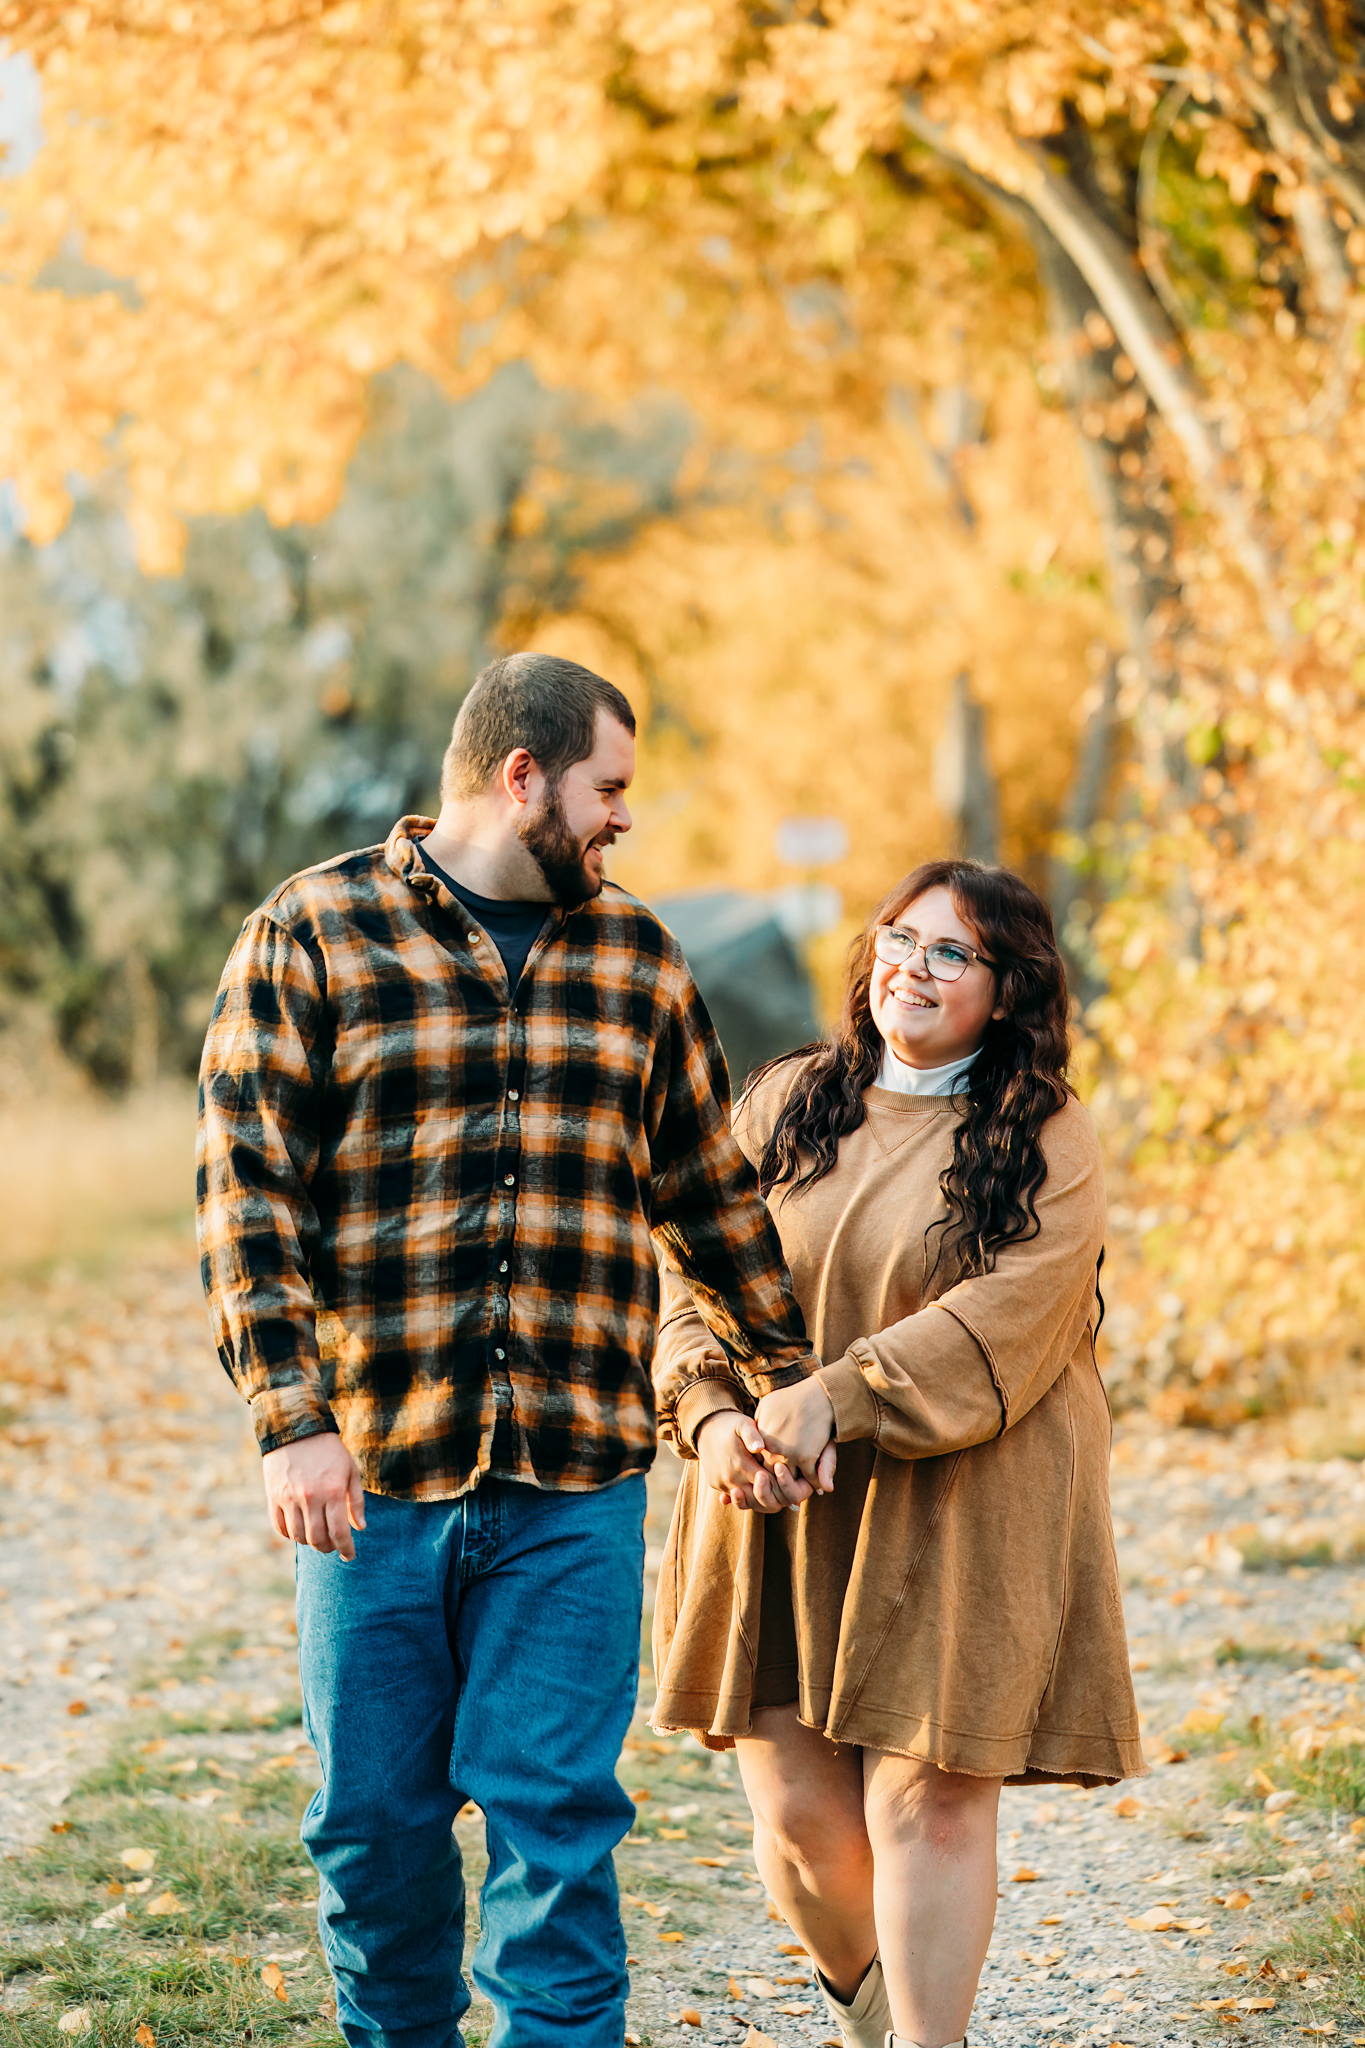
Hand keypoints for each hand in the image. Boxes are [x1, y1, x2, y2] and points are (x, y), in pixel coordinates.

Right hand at [263, 1431, 365, 1559]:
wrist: (297, 1429)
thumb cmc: (329, 1451)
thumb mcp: (350, 1471)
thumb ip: (356, 1501)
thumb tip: (359, 1528)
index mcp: (333, 1492)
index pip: (339, 1533)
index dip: (346, 1549)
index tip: (350, 1556)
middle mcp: (310, 1497)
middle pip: (317, 1539)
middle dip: (328, 1548)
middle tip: (333, 1546)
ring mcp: (289, 1498)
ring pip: (298, 1536)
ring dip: (309, 1542)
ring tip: (317, 1536)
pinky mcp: (273, 1496)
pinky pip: (279, 1527)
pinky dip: (289, 1534)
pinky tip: (298, 1530)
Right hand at [694, 1407, 813, 1513]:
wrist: (706, 1428)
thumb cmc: (731, 1424)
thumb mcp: (743, 1423)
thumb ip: (752, 1435)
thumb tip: (759, 1447)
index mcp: (740, 1465)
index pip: (767, 1485)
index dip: (780, 1484)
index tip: (788, 1477)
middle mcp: (730, 1479)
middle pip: (758, 1499)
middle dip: (773, 1495)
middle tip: (783, 1486)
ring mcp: (721, 1483)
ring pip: (746, 1501)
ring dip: (759, 1496)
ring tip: (770, 1486)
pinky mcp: (715, 1484)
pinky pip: (734, 1496)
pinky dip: (746, 1494)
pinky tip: (756, 1485)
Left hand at [753, 1378, 836, 1494]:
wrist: (818, 1395)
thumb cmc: (792, 1398)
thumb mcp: (767, 1406)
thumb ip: (759, 1425)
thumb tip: (756, 1445)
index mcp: (761, 1437)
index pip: (758, 1461)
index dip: (766, 1467)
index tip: (773, 1469)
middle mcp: (772, 1449)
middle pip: (772, 1472)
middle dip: (779, 1479)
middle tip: (787, 1483)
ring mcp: (788, 1455)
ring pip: (789, 1478)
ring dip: (795, 1482)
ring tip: (801, 1486)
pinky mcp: (806, 1458)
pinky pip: (808, 1477)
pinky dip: (814, 1481)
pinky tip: (816, 1482)